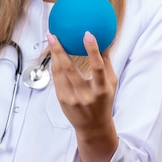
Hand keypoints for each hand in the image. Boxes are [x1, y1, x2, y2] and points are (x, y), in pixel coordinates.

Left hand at [48, 31, 118, 161]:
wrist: (93, 127)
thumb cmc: (104, 100)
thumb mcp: (111, 83)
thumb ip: (107, 61)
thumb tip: (108, 38)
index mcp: (101, 89)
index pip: (98, 67)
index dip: (93, 51)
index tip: (87, 34)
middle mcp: (85, 95)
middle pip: (70, 69)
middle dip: (60, 50)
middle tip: (53, 35)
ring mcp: (72, 98)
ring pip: (59, 73)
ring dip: (54, 55)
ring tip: (50, 39)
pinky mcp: (62, 100)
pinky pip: (56, 78)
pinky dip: (54, 65)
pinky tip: (52, 54)